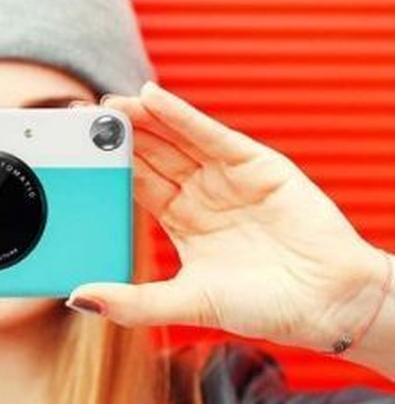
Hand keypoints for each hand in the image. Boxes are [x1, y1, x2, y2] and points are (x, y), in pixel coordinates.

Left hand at [66, 81, 387, 353]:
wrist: (328, 303)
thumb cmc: (263, 305)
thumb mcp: (186, 303)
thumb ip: (133, 302)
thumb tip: (79, 298)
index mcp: (182, 221)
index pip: (137, 185)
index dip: (107, 168)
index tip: (73, 153)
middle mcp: (201, 194)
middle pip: (152, 156)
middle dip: (117, 137)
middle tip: (81, 115)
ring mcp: (227, 176)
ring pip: (176, 140)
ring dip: (142, 120)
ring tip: (108, 104)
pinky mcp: (254, 164)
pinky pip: (210, 135)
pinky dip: (181, 115)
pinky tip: (151, 98)